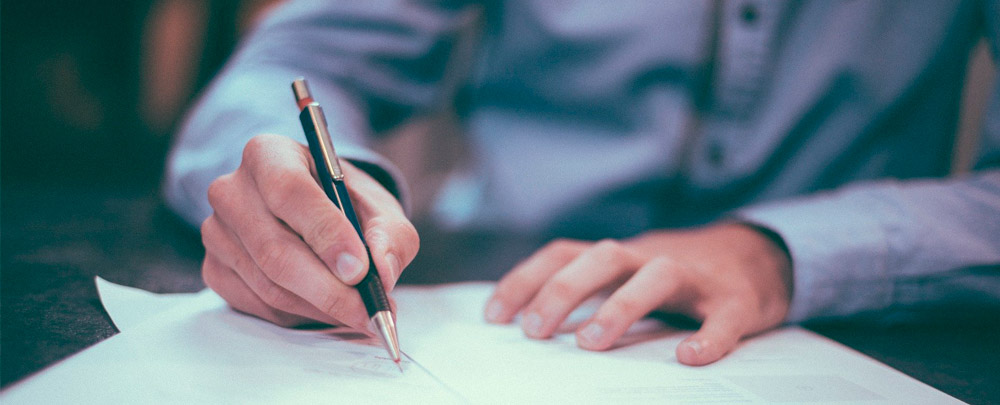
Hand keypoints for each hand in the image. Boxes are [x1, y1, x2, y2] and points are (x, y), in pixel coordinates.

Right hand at [200, 134, 418, 329]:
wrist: (315, 213)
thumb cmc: (346, 204)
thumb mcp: (379, 208)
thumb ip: (390, 235)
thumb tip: (382, 271)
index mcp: (269, 154)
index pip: (289, 191)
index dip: (326, 233)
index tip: (360, 269)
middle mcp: (232, 190)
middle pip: (275, 249)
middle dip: (329, 289)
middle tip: (368, 311)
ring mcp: (217, 232)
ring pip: (269, 285)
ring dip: (321, 307)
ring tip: (360, 312)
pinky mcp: (215, 269)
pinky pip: (259, 305)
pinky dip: (301, 316)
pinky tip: (328, 309)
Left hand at [484, 223, 791, 365]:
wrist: (757, 256)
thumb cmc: (675, 277)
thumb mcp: (625, 274)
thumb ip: (586, 290)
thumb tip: (528, 324)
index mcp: (619, 256)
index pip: (563, 254)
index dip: (525, 280)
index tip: (494, 317)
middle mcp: (651, 258)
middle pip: (603, 257)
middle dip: (563, 290)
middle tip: (534, 332)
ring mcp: (696, 277)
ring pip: (657, 275)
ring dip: (621, 306)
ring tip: (591, 344)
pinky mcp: (737, 301)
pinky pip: (724, 317)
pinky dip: (709, 336)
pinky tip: (690, 357)